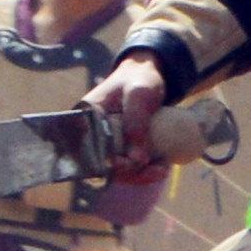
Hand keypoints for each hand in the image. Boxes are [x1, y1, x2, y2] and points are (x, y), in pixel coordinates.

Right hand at [82, 55, 173, 172]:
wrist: (147, 76)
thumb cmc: (140, 80)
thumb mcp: (139, 95)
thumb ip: (136, 123)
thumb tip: (136, 161)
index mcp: (87, 117)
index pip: (90, 149)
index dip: (110, 163)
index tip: (134, 164)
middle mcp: (91, 132)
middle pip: (103, 164)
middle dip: (130, 173)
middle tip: (158, 171)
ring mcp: (105, 141)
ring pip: (117, 169)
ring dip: (139, 175)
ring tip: (163, 170)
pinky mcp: (119, 146)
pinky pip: (127, 165)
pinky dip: (143, 170)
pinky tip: (161, 167)